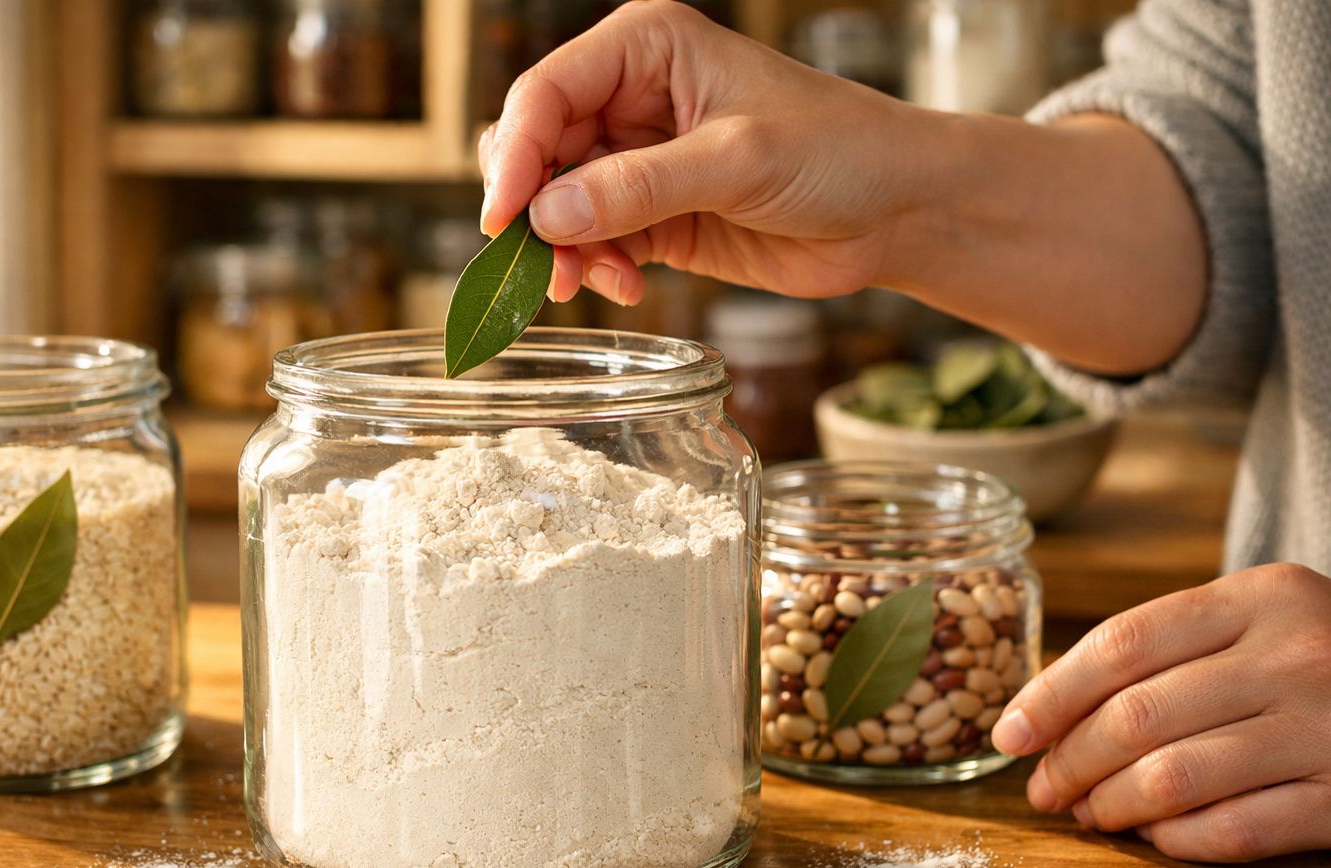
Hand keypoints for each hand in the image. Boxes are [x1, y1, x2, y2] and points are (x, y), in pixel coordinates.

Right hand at [477, 0, 934, 304]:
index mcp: (646, 48)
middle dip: (533, 210)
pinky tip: (630, 288)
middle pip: (538, 150)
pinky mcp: (652, 215)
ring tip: (595, 283)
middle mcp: (631, 98)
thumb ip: (639, 186)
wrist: (895, 210)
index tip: (504, 219)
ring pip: (556, 204)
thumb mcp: (737, 159)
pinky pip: (593, 242)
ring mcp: (638, 160)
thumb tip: (547, 215)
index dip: (516, 155)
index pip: (547, 92)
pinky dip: (597, 269)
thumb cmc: (838, 151)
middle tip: (546, 264)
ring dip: (564, 250)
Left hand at [992, 563, 1330, 861]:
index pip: (1120, 644)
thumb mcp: (1261, 618)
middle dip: (1070, 761)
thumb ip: (1170, 649)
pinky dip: (1181, 842)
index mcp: (1261, 597)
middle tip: (1043, 790)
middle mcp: (1297, 656)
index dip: (1050, 695)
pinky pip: (1239, 831)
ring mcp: (1329, 729)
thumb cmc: (1322, 655)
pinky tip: (1157, 839)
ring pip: (1175, 777)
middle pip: (1136, 715)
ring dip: (1113, 806)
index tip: (1008, 734)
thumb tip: (1052, 718)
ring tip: (1090, 815)